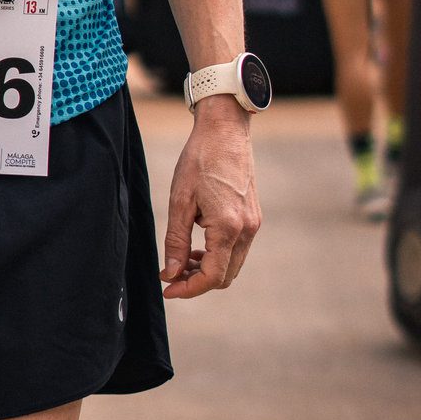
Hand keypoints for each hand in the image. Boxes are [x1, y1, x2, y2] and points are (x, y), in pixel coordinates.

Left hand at [160, 97, 260, 299]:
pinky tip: (197, 245)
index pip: (212, 276)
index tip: (167, 289)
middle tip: (170, 276)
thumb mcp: (180, 200)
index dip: (188, 289)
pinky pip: (237, 248)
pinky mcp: (253, 217)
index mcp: (229, 227)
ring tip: (180, 260)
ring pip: (232, 264)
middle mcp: (247, 230)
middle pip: (225, 276)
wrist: (225, 130)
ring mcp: (253, 224)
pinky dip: (218, 254)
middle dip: (197, 282)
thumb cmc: (199, 160)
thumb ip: (176, 241)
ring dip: (208, 269)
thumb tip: (171, 274)